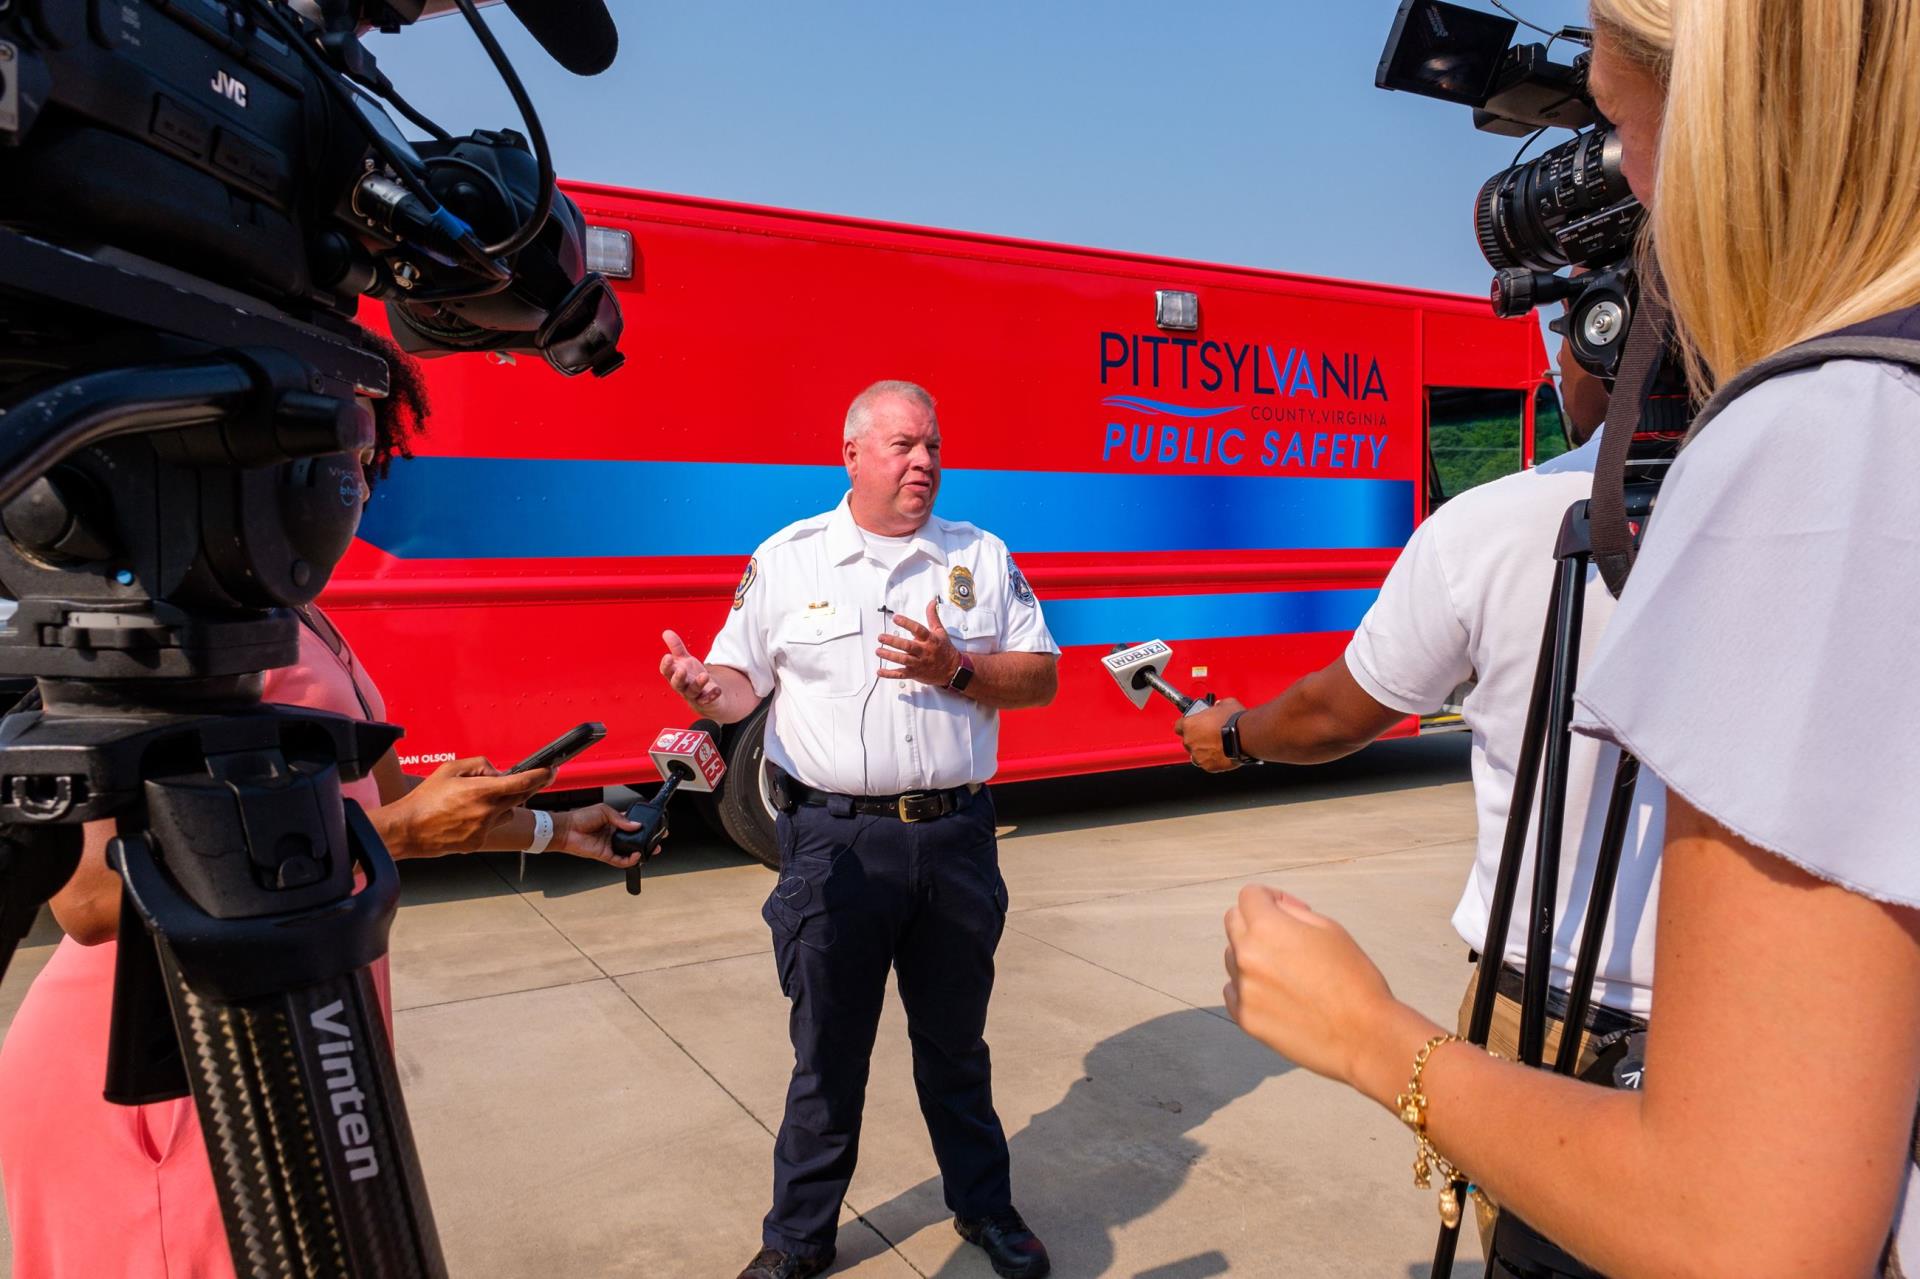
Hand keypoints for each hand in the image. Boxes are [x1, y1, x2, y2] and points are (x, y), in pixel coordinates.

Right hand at [381, 757, 553, 856]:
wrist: (408, 829)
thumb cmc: (426, 797)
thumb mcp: (450, 769)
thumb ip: (480, 765)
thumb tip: (498, 772)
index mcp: (482, 791)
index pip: (522, 782)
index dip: (541, 775)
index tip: (550, 770)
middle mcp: (487, 812)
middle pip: (521, 797)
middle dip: (527, 787)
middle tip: (529, 779)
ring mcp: (484, 830)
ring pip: (508, 813)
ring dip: (504, 804)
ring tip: (480, 800)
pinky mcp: (478, 842)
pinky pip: (493, 827)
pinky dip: (488, 819)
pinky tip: (467, 816)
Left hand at [550, 803, 645, 867]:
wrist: (567, 829)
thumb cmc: (580, 818)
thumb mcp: (604, 811)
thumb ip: (621, 819)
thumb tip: (636, 825)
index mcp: (614, 822)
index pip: (633, 825)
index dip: (643, 826)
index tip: (653, 825)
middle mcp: (614, 835)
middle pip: (634, 840)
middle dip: (647, 841)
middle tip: (657, 840)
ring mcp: (610, 845)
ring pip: (630, 852)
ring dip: (641, 851)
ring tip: (650, 849)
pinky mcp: (606, 855)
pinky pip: (621, 860)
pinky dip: (630, 860)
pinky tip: (636, 855)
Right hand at [660, 629, 721, 706]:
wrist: (705, 694)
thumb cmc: (691, 675)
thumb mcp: (684, 660)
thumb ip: (676, 647)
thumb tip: (666, 632)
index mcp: (675, 675)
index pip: (666, 671)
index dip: (666, 665)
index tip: (668, 656)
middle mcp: (682, 686)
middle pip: (677, 684)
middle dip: (678, 677)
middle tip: (681, 669)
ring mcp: (693, 694)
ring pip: (693, 691)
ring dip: (698, 684)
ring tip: (705, 675)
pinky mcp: (705, 700)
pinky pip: (707, 699)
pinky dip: (712, 695)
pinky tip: (717, 690)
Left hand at [876, 600, 961, 686]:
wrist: (952, 670)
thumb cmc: (944, 649)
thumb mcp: (940, 631)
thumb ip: (933, 616)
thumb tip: (932, 602)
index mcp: (930, 640)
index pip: (918, 630)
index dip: (907, 623)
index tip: (896, 618)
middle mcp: (924, 652)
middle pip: (908, 646)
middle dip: (893, 642)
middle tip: (881, 637)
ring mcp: (919, 663)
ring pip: (903, 660)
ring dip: (890, 656)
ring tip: (878, 651)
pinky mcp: (915, 673)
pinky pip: (901, 674)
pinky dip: (890, 674)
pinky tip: (880, 671)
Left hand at [1177, 696, 1246, 771]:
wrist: (1245, 737)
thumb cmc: (1233, 721)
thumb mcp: (1225, 704)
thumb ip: (1217, 706)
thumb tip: (1219, 706)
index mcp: (1189, 724)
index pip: (1179, 725)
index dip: (1187, 725)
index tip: (1194, 725)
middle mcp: (1190, 741)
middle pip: (1187, 741)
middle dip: (1197, 738)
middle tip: (1209, 734)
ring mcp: (1198, 755)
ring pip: (1196, 754)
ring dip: (1203, 750)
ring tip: (1216, 746)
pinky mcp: (1208, 766)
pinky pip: (1207, 764)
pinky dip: (1212, 760)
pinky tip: (1222, 754)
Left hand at [1223, 884, 1431, 1100]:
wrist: (1363, 1036)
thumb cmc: (1354, 980)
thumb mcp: (1330, 929)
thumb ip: (1292, 912)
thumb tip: (1274, 909)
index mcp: (1268, 929)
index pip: (1249, 895)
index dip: (1271, 897)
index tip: (1288, 910)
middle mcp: (1247, 956)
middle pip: (1234, 922)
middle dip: (1256, 921)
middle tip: (1286, 938)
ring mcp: (1243, 989)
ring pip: (1233, 957)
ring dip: (1252, 956)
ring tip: (1289, 973)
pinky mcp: (1244, 1018)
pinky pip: (1234, 990)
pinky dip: (1250, 987)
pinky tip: (1279, 995)